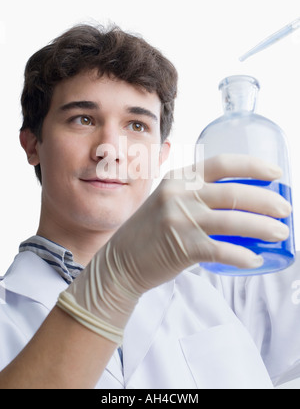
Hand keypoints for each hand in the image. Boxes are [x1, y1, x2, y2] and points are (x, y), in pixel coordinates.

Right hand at [57, 154, 290, 342]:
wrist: (120, 261)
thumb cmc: (150, 231)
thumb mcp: (168, 201)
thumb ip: (195, 196)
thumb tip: (239, 201)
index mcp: (178, 178)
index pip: (221, 164)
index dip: (252, 166)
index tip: (275, 174)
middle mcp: (178, 194)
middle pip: (232, 192)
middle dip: (265, 201)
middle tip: (285, 210)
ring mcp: (179, 220)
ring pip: (231, 221)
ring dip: (262, 227)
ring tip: (281, 233)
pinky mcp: (181, 247)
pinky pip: (220, 250)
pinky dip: (241, 256)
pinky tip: (254, 260)